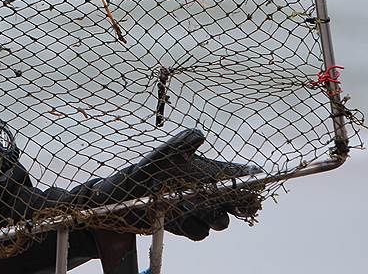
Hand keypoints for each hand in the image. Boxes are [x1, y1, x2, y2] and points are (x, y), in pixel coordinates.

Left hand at [78, 129, 261, 240]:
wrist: (115, 206)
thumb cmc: (135, 176)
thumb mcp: (155, 159)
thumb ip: (177, 146)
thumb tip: (200, 134)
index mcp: (202, 169)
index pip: (237, 173)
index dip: (250, 180)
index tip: (252, 184)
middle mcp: (202, 189)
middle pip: (237, 200)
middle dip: (237, 204)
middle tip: (225, 202)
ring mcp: (195, 209)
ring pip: (220, 220)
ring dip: (210, 217)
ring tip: (188, 207)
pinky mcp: (185, 226)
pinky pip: (200, 233)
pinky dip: (191, 228)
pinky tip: (175, 220)